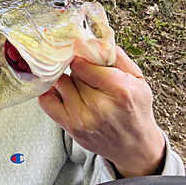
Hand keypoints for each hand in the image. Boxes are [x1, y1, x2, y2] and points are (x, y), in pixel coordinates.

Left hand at [38, 46, 164, 177]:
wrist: (134, 146)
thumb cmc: (136, 110)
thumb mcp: (138, 80)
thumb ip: (118, 57)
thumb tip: (96, 39)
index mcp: (119, 90)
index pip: (82, 63)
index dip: (81, 59)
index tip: (83, 59)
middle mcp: (99, 106)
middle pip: (72, 74)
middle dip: (78, 72)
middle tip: (87, 77)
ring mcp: (82, 118)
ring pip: (60, 84)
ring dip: (67, 82)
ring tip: (80, 87)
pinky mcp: (71, 128)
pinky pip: (46, 102)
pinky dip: (50, 93)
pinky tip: (62, 92)